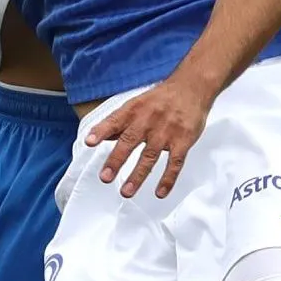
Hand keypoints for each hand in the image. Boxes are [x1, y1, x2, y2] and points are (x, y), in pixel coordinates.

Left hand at [86, 74, 214, 199]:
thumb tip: (99, 137)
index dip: (101, 131)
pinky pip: (175, 163)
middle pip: (130, 141)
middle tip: (106, 177)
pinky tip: (160, 192)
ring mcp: (166, 132)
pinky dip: (168, 179)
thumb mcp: (136, 104)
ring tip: (126, 192)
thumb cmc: (161, 98)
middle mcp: (148, 121)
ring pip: (150, 156)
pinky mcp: (183, 141)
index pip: (115, 120)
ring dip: (138, 175)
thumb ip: (119, 122)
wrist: (191, 88)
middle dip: (116, 160)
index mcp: (134, 110)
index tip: (89, 142)